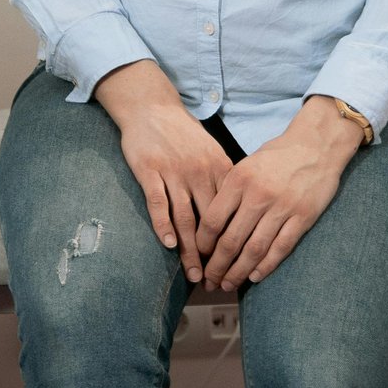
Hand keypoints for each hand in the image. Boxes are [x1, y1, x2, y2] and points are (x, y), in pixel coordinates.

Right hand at [93, 61, 233, 275]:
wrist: (151, 107)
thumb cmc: (183, 133)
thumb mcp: (212, 152)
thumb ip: (223, 180)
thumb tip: (239, 213)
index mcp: (220, 168)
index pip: (231, 213)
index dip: (233, 242)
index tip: (236, 266)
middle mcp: (199, 172)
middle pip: (210, 221)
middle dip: (213, 255)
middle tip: (216, 280)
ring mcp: (173, 172)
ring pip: (185, 218)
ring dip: (189, 250)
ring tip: (194, 273)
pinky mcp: (149, 170)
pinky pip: (158, 202)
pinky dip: (163, 225)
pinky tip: (168, 244)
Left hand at [193, 95, 362, 289]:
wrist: (317, 144)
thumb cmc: (277, 155)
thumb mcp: (246, 165)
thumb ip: (230, 191)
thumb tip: (210, 224)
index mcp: (239, 180)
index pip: (212, 219)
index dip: (202, 243)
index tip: (198, 256)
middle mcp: (258, 195)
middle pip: (230, 240)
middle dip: (216, 265)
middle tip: (208, 281)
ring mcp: (282, 208)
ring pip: (254, 249)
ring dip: (238, 271)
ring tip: (227, 284)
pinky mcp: (303, 217)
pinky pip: (281, 247)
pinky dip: (266, 266)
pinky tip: (255, 277)